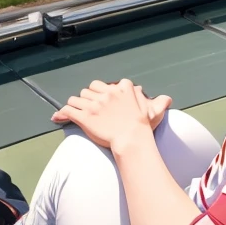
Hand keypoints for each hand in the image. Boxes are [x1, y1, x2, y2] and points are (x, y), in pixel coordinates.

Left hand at [51, 79, 171, 152]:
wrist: (132, 140)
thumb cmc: (142, 127)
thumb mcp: (152, 111)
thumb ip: (159, 102)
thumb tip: (167, 99)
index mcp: (122, 88)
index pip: (106, 84)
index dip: (103, 93)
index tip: (104, 101)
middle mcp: (107, 93)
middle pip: (90, 89)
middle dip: (88, 97)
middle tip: (90, 108)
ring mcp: (95, 104)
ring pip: (78, 97)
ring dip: (76, 105)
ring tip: (77, 112)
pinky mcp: (85, 116)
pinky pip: (69, 109)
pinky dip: (63, 113)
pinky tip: (58, 117)